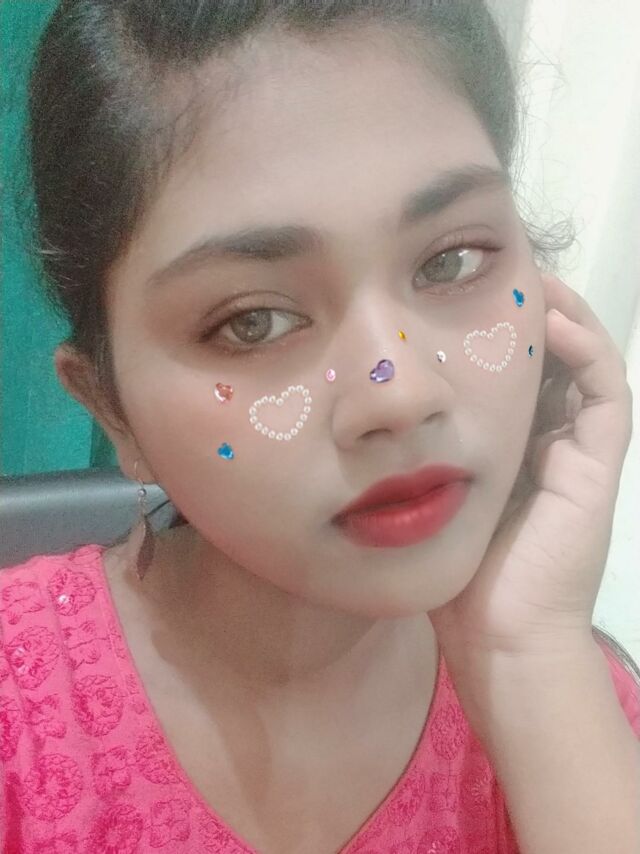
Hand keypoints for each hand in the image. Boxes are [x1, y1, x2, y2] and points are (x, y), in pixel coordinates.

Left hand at [428, 274, 631, 686]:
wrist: (498, 642)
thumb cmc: (457, 581)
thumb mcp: (430, 502)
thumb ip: (415, 461)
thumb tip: (373, 419)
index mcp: (512, 452)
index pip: (513, 374)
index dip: (494, 332)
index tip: (457, 295)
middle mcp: (549, 445)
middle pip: (549, 361)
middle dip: (528, 314)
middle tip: (495, 271)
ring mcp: (579, 455)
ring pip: (585, 364)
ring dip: (563, 317)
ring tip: (529, 277)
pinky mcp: (598, 468)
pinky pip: (606, 393)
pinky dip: (587, 350)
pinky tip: (551, 319)